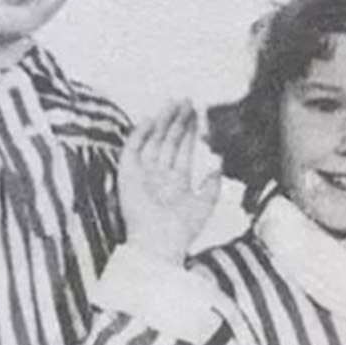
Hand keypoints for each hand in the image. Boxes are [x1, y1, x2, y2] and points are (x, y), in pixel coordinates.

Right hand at [119, 100, 220, 265]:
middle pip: (168, 141)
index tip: (196, 113)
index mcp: (175, 181)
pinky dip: (140, 135)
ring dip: (162, 123)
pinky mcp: (127, 174)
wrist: (159, 242)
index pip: (182, 149)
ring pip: (153, 141)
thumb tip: (218, 166)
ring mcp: (142, 173)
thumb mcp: (204, 206)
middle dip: (177, 121)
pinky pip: (133, 149)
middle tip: (186, 101)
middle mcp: (158, 174)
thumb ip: (212, 186)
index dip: (189, 131)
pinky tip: (152, 120)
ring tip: (173, 104)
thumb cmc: (181, 230)